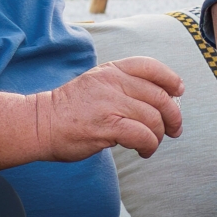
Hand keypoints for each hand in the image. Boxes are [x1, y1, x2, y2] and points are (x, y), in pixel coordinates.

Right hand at [28, 59, 184, 161]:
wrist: (38, 124)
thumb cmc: (70, 109)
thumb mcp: (96, 84)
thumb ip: (124, 85)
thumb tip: (162, 99)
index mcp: (110, 70)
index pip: (150, 66)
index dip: (170, 79)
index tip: (178, 91)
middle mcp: (112, 83)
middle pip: (159, 96)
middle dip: (173, 115)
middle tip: (175, 129)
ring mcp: (109, 104)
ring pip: (153, 118)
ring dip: (159, 135)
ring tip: (152, 143)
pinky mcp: (106, 126)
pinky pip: (142, 135)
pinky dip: (149, 145)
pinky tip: (144, 151)